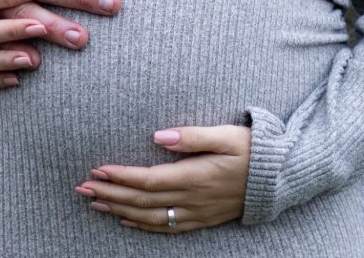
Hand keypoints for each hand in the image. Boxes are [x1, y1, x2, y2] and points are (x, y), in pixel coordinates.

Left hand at [74, 125, 251, 231]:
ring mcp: (196, 213)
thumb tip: (159, 136)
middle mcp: (192, 199)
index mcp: (195, 176)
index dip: (121, 176)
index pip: (148, 180)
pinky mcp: (202, 220)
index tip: (97, 169)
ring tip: (95, 202)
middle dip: (110, 194)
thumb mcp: (226, 135)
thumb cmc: (253, 149)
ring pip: (150, 217)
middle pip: (142, 201)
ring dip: (119, 210)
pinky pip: (167, 228)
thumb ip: (192, 136)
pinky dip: (142, 225)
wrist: (280, 178)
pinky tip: (126, 221)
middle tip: (82, 187)